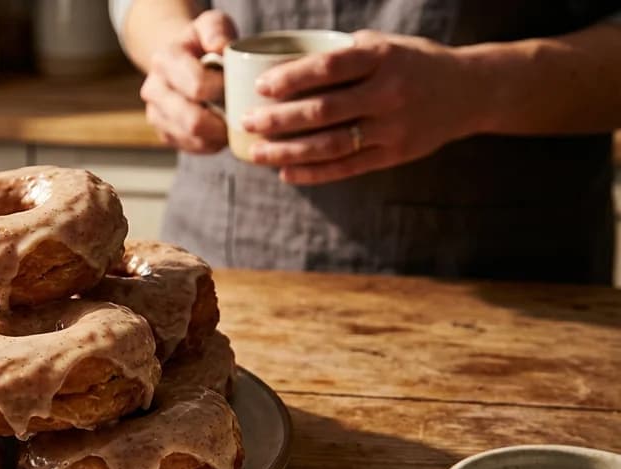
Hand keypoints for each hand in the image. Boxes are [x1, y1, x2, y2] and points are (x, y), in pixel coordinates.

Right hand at [139, 10, 236, 153]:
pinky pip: (192, 148)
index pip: (197, 85)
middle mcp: (153, 90)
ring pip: (192, 138)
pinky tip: (222, 129)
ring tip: (233, 121)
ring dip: (219, 135)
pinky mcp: (164, 134)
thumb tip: (220, 48)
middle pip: (192, 120)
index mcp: (164, 60)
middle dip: (223, 121)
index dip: (224, 90)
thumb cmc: (202, 43)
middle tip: (242, 113)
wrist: (180, 61)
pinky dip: (212, 143)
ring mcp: (155, 115)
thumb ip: (217, 30)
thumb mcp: (211, 24)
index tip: (239, 84)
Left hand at [241, 30, 479, 183]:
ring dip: (288, 151)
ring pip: (332, 144)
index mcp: (382, 58)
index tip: (261, 87)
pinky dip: (314, 173)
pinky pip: (348, 167)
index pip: (329, 68)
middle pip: (324, 110)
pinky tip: (286, 172)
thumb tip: (284, 63)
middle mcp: (389, 92)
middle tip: (246, 121)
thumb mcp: (384, 46)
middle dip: (279, 119)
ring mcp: (393, 127)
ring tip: (256, 152)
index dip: (292, 78)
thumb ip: (343, 54)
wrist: (471, 91)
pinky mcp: (395, 153)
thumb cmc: (413, 62)